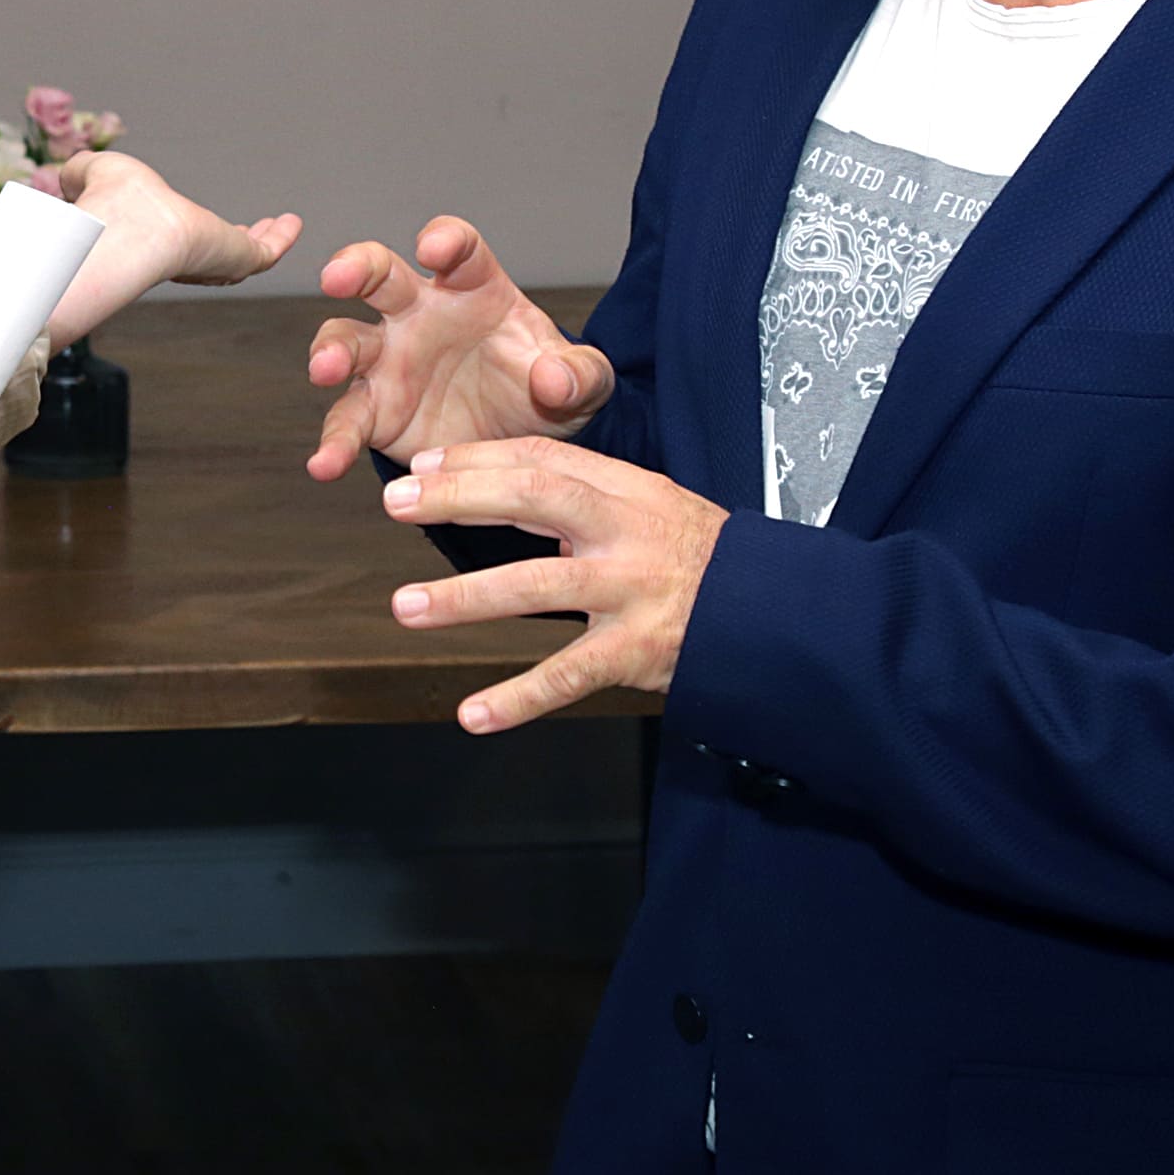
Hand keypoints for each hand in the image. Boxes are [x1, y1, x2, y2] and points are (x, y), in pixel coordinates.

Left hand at [37, 151, 301, 347]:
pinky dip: (282, 238)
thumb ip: (80, 174)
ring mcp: (213, 260)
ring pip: (243, 255)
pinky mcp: (238, 259)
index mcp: (154, 238)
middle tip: (246, 235)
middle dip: (230, 243)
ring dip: (261, 240)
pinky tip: (292, 223)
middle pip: (214, 253)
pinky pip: (267, 253)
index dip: (185, 234)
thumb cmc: (110, 207)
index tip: (195, 227)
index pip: (173, 242)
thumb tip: (69, 175)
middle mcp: (184, 255)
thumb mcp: (94, 173)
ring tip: (278, 227)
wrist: (134, 233)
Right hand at [305, 217, 613, 480]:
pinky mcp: (377, 412)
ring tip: (325, 370)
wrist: (525, 443)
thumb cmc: (546, 389)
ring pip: (347, 340)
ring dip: (331, 350)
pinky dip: (334, 442)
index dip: (445, 240)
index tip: (435, 248)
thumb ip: (581, 375)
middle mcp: (420, 314)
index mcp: (473, 288)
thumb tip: (556, 378)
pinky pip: (347, 421)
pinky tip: (326, 463)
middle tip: (337, 277)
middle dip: (354, 267)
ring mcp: (391, 361)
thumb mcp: (583, 382)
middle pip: (379, 274)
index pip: (458, 249)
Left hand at [381, 439, 724, 733]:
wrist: (777, 614)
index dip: (477, 461)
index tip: (422, 470)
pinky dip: (518, 698)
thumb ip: (586, 496)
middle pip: (532, 499)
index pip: (541, 460)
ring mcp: (630, 591)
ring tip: (406, 607)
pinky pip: (568, 676)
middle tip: (396, 505)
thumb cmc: (702, 560)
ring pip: (537, 585)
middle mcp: (625, 532)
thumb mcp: (652, 507)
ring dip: (466, 597)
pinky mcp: (637, 651)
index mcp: (627, 491)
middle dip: (459, 498)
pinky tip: (472, 714)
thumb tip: (498, 484)